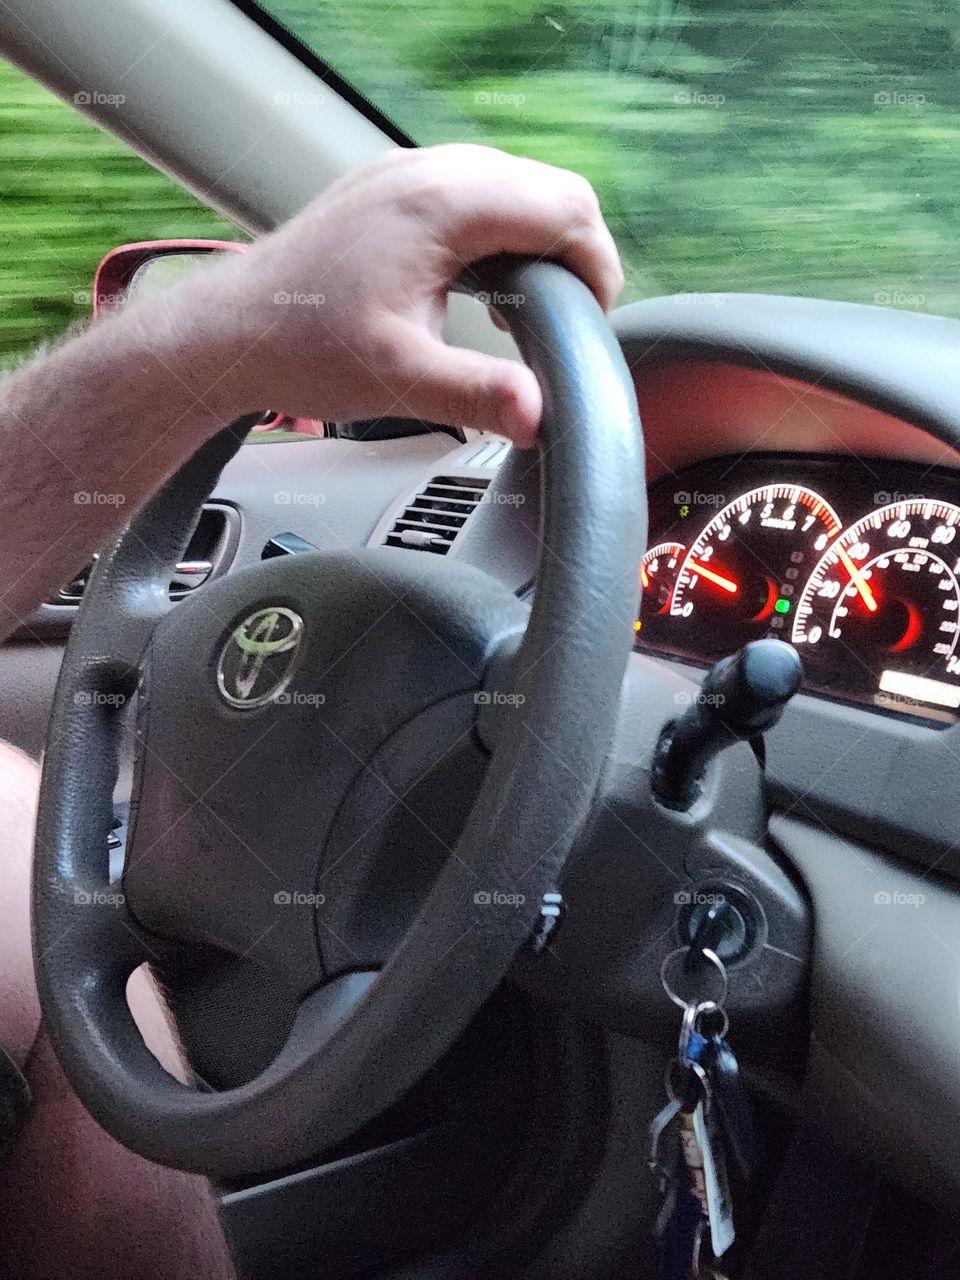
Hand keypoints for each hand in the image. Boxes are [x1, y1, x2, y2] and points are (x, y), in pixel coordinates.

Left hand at [177, 145, 623, 447]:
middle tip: (573, 318)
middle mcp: (427, 170)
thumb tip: (541, 418)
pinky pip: (477, 188)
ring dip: (540, 238)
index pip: (566, 208)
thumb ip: (479, 394)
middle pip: (550, 187)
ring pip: (516, 183)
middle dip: (577, 251)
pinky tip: (487, 282)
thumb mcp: (401, 379)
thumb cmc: (302, 348)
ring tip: (533, 306)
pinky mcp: (391, 185)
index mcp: (441, 205)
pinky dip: (503, 229)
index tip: (596, 320)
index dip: (598, 265)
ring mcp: (406, 170)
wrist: (229, 330)